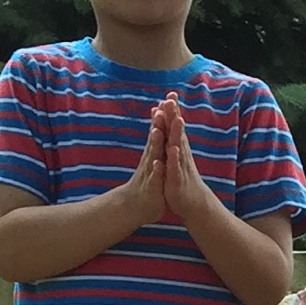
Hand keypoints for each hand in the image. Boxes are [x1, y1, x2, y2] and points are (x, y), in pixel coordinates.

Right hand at [116, 98, 173, 226]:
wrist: (137, 206)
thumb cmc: (149, 182)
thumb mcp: (155, 160)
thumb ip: (157, 143)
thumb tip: (158, 124)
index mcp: (155, 152)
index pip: (160, 130)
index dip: (164, 115)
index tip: (169, 98)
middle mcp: (151, 158)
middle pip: (155, 137)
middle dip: (159, 122)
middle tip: (163, 105)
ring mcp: (150, 171)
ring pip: (153, 155)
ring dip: (155, 143)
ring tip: (157, 129)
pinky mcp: (152, 187)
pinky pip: (155, 177)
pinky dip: (157, 170)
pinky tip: (158, 163)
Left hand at [155, 95, 213, 226]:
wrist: (194, 204)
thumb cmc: (183, 180)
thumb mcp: (177, 159)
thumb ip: (174, 140)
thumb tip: (173, 124)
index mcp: (178, 149)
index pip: (174, 127)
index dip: (172, 111)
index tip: (170, 94)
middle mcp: (181, 155)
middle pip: (177, 132)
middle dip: (174, 116)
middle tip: (171, 98)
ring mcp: (180, 166)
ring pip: (178, 146)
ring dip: (177, 133)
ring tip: (177, 119)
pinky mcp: (177, 180)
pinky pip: (175, 167)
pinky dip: (174, 158)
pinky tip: (173, 148)